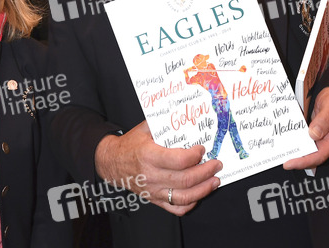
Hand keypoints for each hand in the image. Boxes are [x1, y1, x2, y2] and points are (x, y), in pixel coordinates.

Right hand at [95, 120, 221, 215]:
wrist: (111, 162)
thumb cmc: (129, 145)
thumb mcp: (144, 130)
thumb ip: (163, 124)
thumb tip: (184, 119)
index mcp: (149, 156)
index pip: (179, 160)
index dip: (195, 155)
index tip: (202, 149)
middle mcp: (152, 175)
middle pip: (186, 179)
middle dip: (206, 171)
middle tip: (216, 164)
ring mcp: (154, 190)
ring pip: (184, 196)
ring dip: (204, 189)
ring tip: (215, 181)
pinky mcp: (155, 199)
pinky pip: (176, 208)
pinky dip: (190, 203)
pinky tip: (198, 194)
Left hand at [283, 87, 328, 169]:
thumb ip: (324, 119)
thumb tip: (313, 134)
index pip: (319, 155)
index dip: (304, 162)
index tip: (289, 164)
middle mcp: (328, 142)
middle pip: (312, 156)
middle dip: (297, 160)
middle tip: (281, 160)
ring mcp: (320, 139)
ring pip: (307, 150)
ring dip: (295, 153)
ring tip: (281, 153)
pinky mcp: (313, 134)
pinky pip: (304, 141)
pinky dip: (295, 143)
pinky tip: (285, 143)